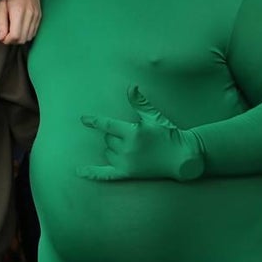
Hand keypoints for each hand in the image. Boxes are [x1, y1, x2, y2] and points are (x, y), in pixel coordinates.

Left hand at [0, 0, 40, 44]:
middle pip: (22, 39)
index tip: (2, 37)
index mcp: (18, 12)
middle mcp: (30, 15)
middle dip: (13, 40)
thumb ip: (1, 24)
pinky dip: (26, 34)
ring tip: (13, 31)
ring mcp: (36, 16)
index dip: (7, 40)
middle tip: (6, 35)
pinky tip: (20, 28)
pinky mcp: (40, 16)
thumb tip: (1, 38)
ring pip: (28, 37)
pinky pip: (34, 32)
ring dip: (20, 38)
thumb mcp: (0, 7)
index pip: (15, 36)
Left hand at [77, 86, 204, 181]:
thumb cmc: (168, 134)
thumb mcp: (154, 117)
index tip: (83, 119)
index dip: (94, 121)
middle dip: (116, 135)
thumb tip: (131, 86)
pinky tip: (78, 171)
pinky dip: (92, 173)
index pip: (107, 125)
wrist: (182, 157)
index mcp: (133, 133)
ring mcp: (127, 163)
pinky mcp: (127, 174)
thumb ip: (140, 102)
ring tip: (133, 148)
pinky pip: (105, 175)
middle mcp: (127, 149)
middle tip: (135, 137)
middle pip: (108, 139)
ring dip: (113, 149)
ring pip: (107, 152)